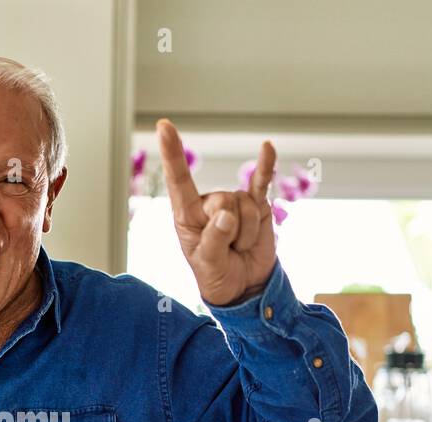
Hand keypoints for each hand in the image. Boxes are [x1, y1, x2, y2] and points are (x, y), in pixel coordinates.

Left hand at [157, 118, 276, 307]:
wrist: (244, 286)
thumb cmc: (217, 274)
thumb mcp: (208, 264)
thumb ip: (213, 241)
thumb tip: (226, 215)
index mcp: (186, 215)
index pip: (179, 180)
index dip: (173, 154)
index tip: (164, 126)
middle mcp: (208, 203)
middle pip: (223, 201)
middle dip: (230, 231)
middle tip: (228, 249)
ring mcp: (233, 202)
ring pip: (245, 206)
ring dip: (246, 233)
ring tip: (239, 246)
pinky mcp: (256, 204)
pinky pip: (261, 182)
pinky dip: (265, 166)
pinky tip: (267, 147)